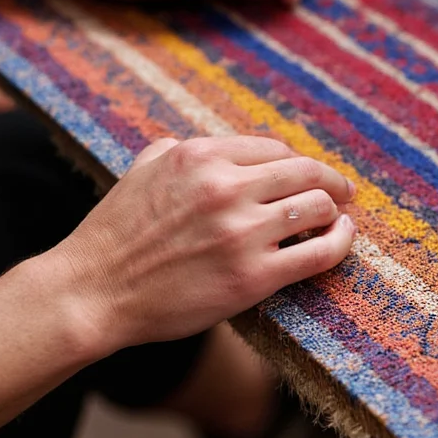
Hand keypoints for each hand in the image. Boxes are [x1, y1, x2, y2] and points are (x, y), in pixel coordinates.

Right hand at [49, 136, 355, 353]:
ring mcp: (241, 233)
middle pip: (306, 172)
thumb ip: (180, 149)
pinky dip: (341, 242)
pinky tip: (344, 238)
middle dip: (332, 181)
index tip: (310, 175)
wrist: (93, 292)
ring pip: (317, 206)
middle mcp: (225, 187)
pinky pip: (318, 253)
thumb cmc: (115, 233)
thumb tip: (211, 145)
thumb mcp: (143, 170)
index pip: (276, 150)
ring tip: (338, 220)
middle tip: (344, 192)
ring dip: (335, 211)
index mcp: (201, 156)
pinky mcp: (252, 277)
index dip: (300, 163)